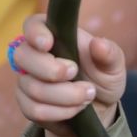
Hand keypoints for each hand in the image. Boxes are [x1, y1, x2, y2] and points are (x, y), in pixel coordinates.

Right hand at [13, 14, 125, 136]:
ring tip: (88, 95)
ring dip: (65, 95)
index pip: (33, 24)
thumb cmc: (103, 77)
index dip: (35, 32)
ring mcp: (28, 80)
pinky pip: (34, 109)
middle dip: (51, 69)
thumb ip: (109, 54)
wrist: (100, 107)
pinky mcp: (27, 104)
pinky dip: (60, 112)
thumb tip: (98, 43)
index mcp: (57, 37)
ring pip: (32, 87)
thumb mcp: (114, 66)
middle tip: (75, 73)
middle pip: (22, 56)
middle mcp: (36, 56)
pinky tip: (77, 109)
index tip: (47, 44)